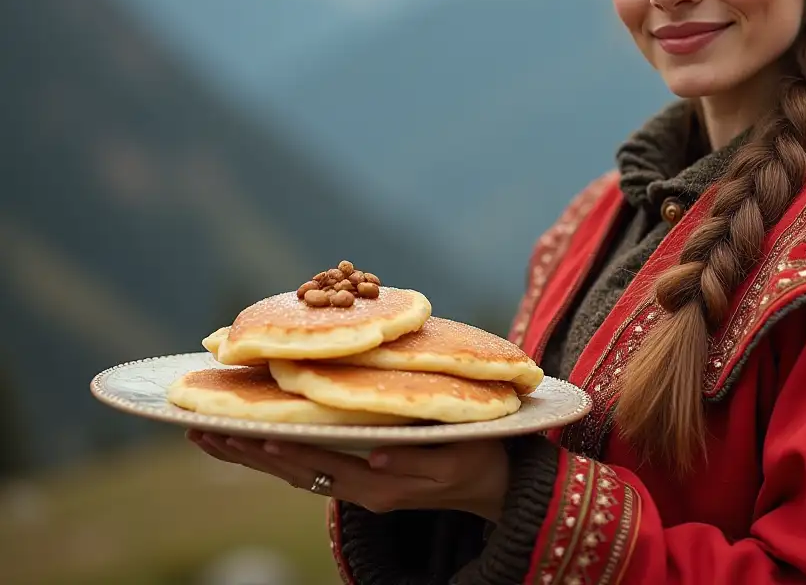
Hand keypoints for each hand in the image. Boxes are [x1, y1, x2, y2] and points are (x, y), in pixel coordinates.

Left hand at [187, 431, 509, 520]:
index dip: (287, 451)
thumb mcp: (458, 459)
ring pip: (291, 471)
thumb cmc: (480, 460)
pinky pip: (305, 465)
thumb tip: (373, 459)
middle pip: (292, 471)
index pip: (322, 465)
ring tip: (205, 434)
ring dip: (247, 454)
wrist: (491, 485)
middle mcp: (359, 489)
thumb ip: (417, 461)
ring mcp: (356, 485)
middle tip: (200, 431)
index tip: (252, 433)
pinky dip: (271, 451)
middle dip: (245, 452)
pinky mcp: (356, 475)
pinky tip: (248, 437)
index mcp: (380, 487)